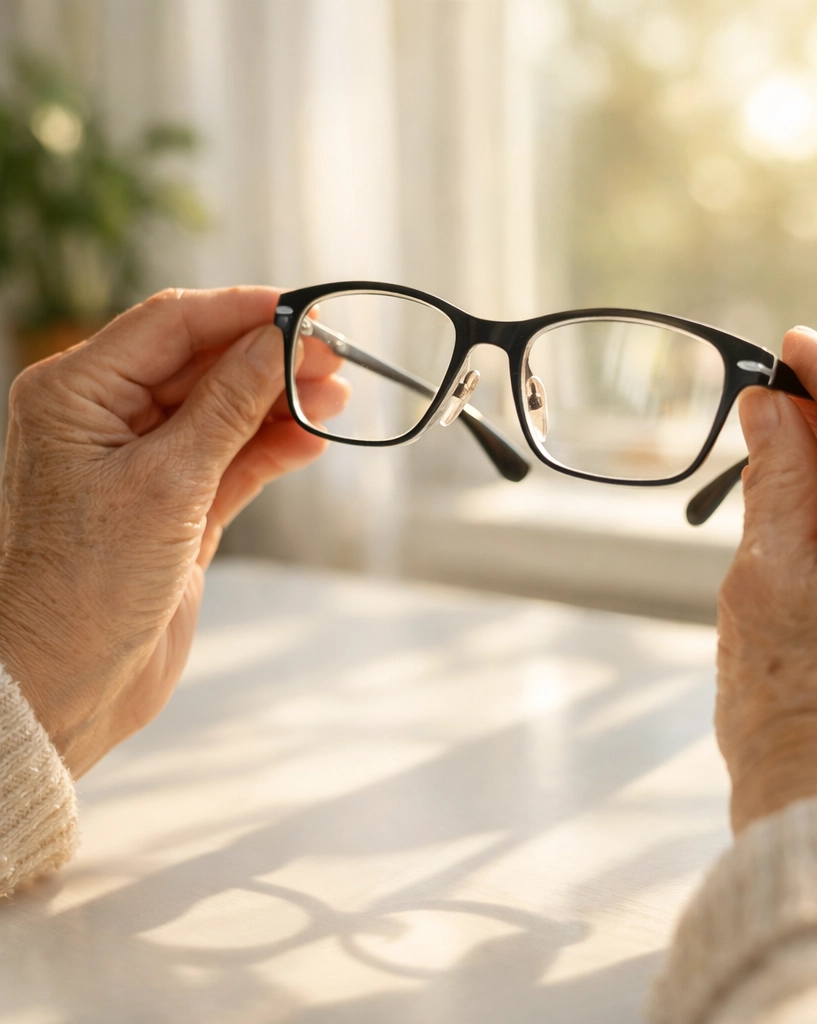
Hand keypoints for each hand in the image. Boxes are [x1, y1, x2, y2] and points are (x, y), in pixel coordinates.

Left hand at [0, 287, 347, 776]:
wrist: (69, 684)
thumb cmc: (89, 586)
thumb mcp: (170, 482)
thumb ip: (231, 405)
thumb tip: (283, 340)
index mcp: (77, 392)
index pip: (173, 323)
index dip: (245, 311)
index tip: (310, 312)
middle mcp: (107, 416)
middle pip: (205, 362)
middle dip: (271, 358)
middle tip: (337, 360)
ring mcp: (145, 459)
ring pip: (225, 409)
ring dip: (281, 402)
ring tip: (338, 399)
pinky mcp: (178, 501)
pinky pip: (233, 456)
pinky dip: (273, 446)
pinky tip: (312, 439)